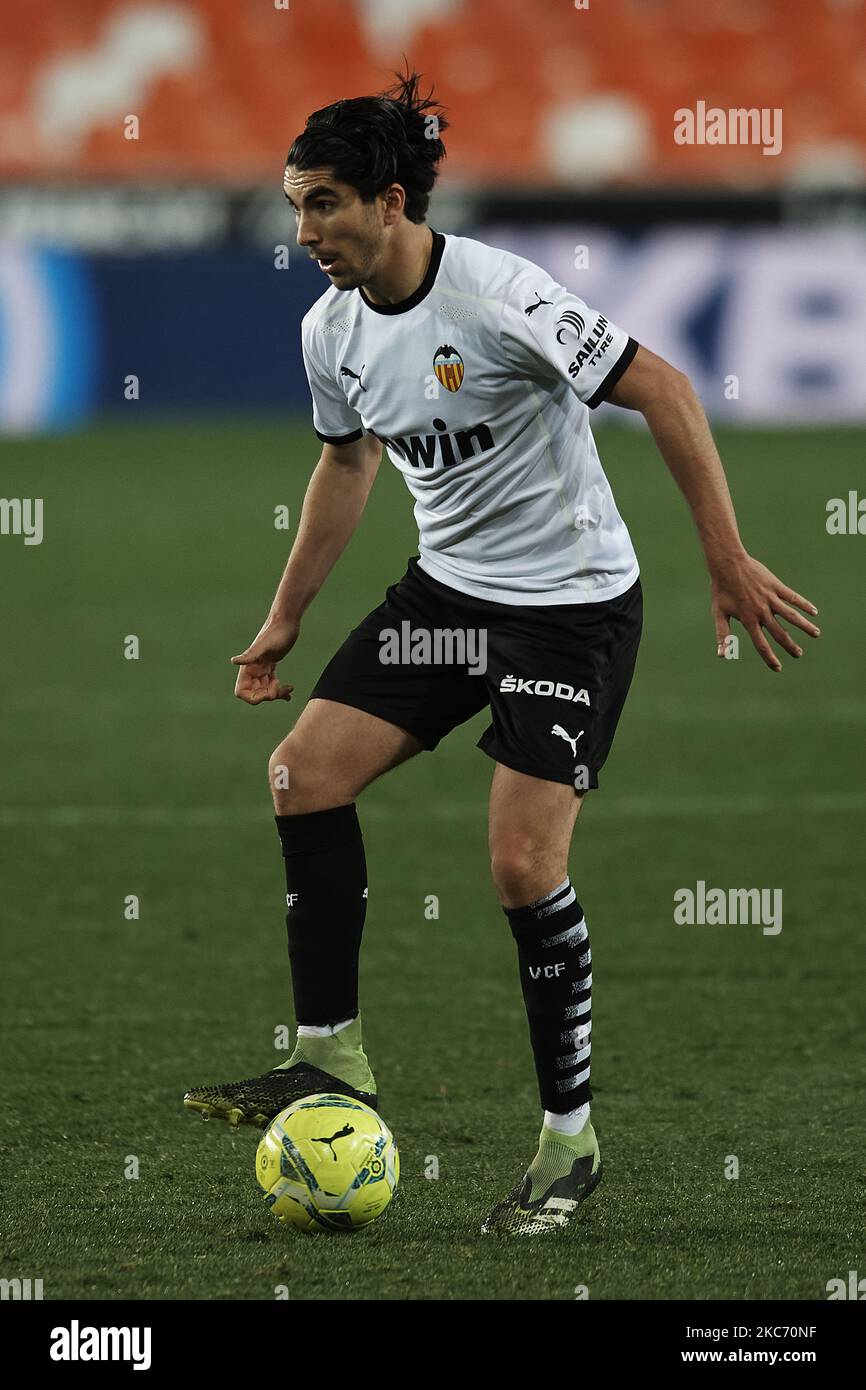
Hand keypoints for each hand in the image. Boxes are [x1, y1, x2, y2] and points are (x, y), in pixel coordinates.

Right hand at [231, 616, 299, 703]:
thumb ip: (249, 656)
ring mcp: (261, 668)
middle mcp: (252, 669)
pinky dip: (281, 689)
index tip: (266, 694)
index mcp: (247, 667)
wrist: (286, 622)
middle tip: (280, 687)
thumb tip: (233, 661)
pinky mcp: (270, 666)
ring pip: (266, 690)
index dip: (252, 698)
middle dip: (268, 695)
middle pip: (256, 693)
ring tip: (289, 689)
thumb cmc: (275, 632)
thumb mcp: (264, 646)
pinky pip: (272, 683)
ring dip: (277, 693)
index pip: (241, 692)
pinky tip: (290, 691)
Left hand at [711, 554, 819, 671]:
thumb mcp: (719, 614)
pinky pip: (793, 597)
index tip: (778, 668)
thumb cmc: (721, 590)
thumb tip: (722, 655)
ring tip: (816, 634)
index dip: (769, 658)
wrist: (728, 564)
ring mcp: (770, 599)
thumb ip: (723, 635)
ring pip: (791, 616)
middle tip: (798, 654)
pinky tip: (814, 612)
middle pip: (779, 633)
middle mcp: (762, 612)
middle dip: (790, 646)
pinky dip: (804, 604)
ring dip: (804, 626)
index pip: (761, 644)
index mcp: (748, 620)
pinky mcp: (776, 586)